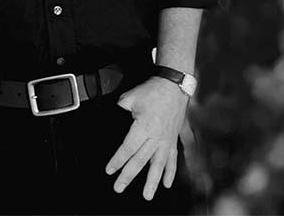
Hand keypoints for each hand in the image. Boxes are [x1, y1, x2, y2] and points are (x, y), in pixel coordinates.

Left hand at [105, 77, 187, 199]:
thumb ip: (121, 107)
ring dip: (152, 182)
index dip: (117, 160)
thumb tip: (115, 112)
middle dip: (128, 176)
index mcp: (144, 127)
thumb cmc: (154, 91)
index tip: (110, 170)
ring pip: (158, 165)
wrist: (174, 86)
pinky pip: (173, 159)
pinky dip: (170, 172)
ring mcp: (166, 140)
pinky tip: (167, 183)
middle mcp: (156, 137)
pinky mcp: (173, 140)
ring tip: (147, 196)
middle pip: (140, 161)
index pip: (128, 149)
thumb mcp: (131, 96)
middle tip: (119, 187)